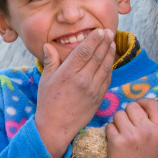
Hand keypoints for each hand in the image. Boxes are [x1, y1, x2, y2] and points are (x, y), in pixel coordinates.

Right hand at [35, 29, 115, 157]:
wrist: (56, 127)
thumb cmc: (48, 102)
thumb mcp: (45, 80)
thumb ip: (51, 61)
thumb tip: (48, 45)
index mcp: (68, 74)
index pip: (85, 51)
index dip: (94, 39)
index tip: (100, 30)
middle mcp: (83, 80)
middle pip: (97, 56)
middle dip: (105, 42)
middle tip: (109, 31)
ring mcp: (93, 89)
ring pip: (105, 67)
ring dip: (110, 53)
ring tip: (112, 43)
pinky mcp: (99, 98)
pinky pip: (107, 79)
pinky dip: (110, 68)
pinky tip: (110, 60)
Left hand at [106, 98, 157, 157]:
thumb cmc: (149, 156)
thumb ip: (153, 120)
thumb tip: (140, 104)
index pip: (152, 103)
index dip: (143, 102)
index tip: (139, 108)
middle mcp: (146, 129)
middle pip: (132, 106)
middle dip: (128, 113)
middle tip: (129, 125)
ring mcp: (131, 135)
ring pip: (119, 114)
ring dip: (118, 122)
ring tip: (123, 133)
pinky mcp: (116, 142)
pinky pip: (109, 126)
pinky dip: (111, 131)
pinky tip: (117, 140)